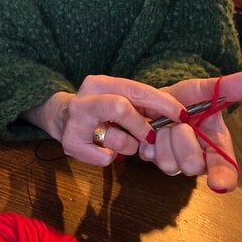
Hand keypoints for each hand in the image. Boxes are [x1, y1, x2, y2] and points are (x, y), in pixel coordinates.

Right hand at [55, 75, 187, 165]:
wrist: (59, 118)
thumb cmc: (99, 109)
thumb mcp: (118, 98)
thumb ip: (143, 104)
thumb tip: (176, 114)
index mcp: (98, 84)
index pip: (135, 89)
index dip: (162, 103)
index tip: (182, 114)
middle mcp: (84, 100)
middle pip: (121, 108)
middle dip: (141, 125)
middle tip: (149, 136)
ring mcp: (75, 123)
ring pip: (116, 139)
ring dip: (128, 147)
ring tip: (122, 143)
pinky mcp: (72, 144)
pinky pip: (105, 158)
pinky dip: (111, 158)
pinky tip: (103, 149)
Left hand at [136, 68, 241, 191]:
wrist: (155, 97)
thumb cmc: (186, 99)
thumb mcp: (207, 89)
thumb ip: (235, 86)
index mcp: (217, 146)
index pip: (226, 170)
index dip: (224, 178)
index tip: (219, 184)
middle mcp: (198, 160)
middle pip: (192, 164)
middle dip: (183, 138)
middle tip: (180, 122)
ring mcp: (175, 162)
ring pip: (168, 163)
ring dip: (164, 138)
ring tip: (166, 125)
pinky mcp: (153, 160)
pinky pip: (149, 157)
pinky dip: (148, 140)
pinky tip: (151, 132)